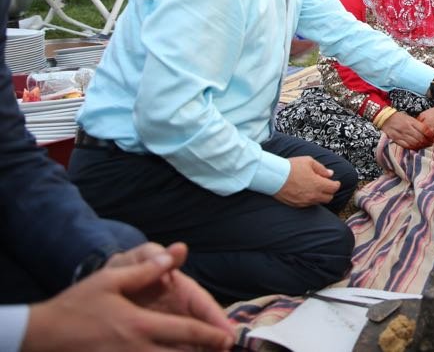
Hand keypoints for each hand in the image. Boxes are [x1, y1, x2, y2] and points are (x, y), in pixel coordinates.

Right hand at [23, 247, 232, 351]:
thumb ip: (146, 269)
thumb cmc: (77, 305)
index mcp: (140, 325)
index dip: (211, 335)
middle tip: (222, 350)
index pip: (186, 331)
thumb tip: (175, 253)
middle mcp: (137, 348)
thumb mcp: (111, 280)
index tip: (229, 338)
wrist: (41, 334)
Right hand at [273, 156, 339, 207]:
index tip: (335, 182)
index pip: (334, 188)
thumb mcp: (308, 161)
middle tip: (326, 185)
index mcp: (318, 184)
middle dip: (329, 191)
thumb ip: (321, 168)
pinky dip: (311, 199)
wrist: (274, 176)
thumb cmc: (290, 168)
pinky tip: (307, 192)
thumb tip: (329, 173)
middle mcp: (313, 195)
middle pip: (329, 198)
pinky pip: (309, 204)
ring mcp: (305, 201)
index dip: (336, 184)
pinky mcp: (297, 205)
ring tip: (315, 188)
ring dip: (320, 196)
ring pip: (319, 202)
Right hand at [381, 111, 432, 149]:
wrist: (385, 118)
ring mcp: (401, 134)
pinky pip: (406, 146)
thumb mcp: (410, 117)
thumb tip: (427, 131)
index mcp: (411, 121)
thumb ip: (417, 124)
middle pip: (420, 138)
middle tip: (431, 143)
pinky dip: (413, 148)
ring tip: (425, 146)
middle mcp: (407, 128)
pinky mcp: (396, 139)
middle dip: (427, 142)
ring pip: (414, 143)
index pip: (424, 130)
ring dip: (421, 146)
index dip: (430, 135)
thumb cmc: (399, 117)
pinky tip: (416, 148)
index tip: (433, 138)